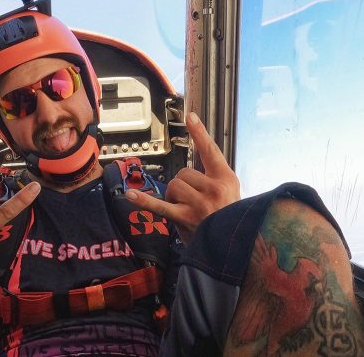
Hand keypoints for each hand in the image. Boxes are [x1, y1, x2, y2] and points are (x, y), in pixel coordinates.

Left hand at [125, 112, 239, 244]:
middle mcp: (214, 189)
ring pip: (173, 186)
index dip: (199, 133)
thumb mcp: (230, 193)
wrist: (233, 248)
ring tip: (186, 210)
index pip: (211, 151)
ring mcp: (199, 204)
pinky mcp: (185, 219)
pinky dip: (144, 201)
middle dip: (182, 185)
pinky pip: (160, 206)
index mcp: (226, 179)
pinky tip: (130, 196)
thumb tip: (188, 168)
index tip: (189, 115)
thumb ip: (212, 176)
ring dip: (173, 197)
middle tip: (193, 202)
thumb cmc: (227, 218)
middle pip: (183, 172)